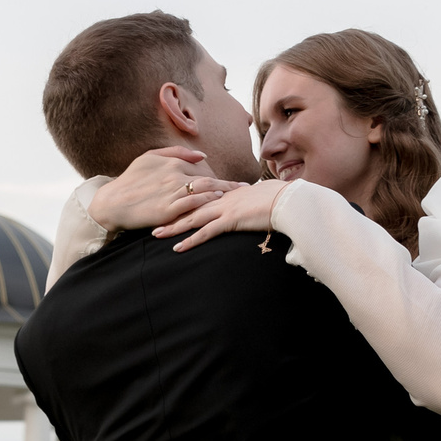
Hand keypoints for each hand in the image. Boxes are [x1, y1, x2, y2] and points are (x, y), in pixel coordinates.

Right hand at [88, 148, 246, 231]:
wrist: (112, 202)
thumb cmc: (130, 180)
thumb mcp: (148, 157)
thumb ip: (175, 152)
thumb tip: (202, 155)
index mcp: (171, 162)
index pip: (203, 169)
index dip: (220, 177)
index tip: (236, 182)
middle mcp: (174, 175)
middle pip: (210, 179)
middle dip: (231, 185)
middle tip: (248, 189)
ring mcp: (171, 192)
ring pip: (205, 191)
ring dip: (224, 194)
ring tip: (240, 198)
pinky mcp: (168, 209)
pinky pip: (194, 205)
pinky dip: (209, 204)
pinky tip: (220, 206)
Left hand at [161, 179, 286, 250]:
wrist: (289, 200)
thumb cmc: (279, 198)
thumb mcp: (260, 196)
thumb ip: (249, 200)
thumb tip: (250, 203)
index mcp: (228, 192)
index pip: (200, 197)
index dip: (182, 201)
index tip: (167, 205)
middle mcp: (222, 198)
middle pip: (190, 205)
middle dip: (170, 212)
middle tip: (152, 218)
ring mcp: (225, 208)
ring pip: (192, 218)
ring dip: (173, 227)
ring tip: (156, 234)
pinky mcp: (230, 220)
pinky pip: (205, 232)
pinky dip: (190, 240)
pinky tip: (177, 248)